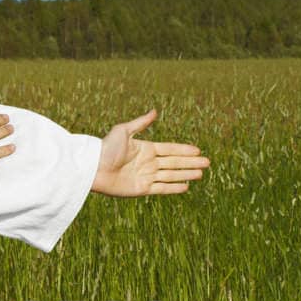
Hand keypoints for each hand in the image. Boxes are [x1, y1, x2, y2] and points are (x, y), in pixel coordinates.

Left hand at [92, 109, 209, 196]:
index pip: (170, 149)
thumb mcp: (123, 131)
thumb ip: (140, 123)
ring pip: (171, 175)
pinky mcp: (141, 189)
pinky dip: (174, 188)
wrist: (93, 168)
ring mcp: (146, 177)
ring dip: (186, 174)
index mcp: (146, 149)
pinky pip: (162, 189)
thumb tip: (155, 111)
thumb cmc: (105, 148)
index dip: (184, 150)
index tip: (198, 150)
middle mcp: (148, 163)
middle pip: (175, 163)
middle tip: (207, 163)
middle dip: (191, 163)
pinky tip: (186, 186)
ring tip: (201, 174)